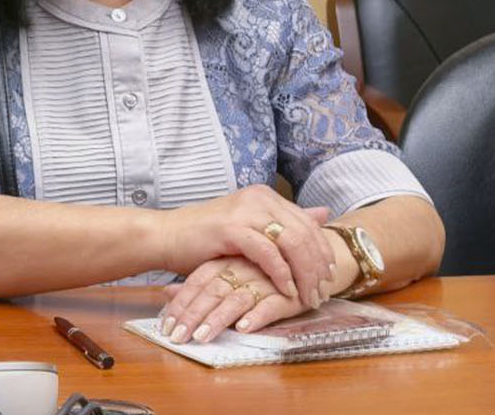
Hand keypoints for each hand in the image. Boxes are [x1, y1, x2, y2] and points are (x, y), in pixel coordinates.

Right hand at [158, 184, 335, 308]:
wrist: (165, 237)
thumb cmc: (204, 239)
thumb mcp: (250, 229)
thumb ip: (284, 223)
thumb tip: (323, 214)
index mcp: (265, 197)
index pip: (308, 224)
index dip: (323, 252)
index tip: (330, 278)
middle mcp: (259, 198)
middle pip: (305, 233)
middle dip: (318, 268)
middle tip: (322, 294)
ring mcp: (245, 211)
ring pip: (291, 242)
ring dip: (305, 274)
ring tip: (309, 296)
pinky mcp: (231, 228)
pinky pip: (268, 253)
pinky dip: (281, 274)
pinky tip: (286, 290)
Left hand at [158, 256, 310, 342]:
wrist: (305, 259)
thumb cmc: (261, 269)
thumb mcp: (227, 273)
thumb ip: (198, 284)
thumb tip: (165, 293)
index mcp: (224, 263)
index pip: (196, 283)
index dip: (180, 304)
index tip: (165, 327)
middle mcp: (240, 270)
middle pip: (211, 293)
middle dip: (192, 316)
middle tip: (177, 337)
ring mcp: (262, 281)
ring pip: (235, 300)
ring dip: (217, 319)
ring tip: (201, 336)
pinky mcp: (286, 294)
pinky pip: (270, 305)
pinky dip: (256, 316)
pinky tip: (243, 328)